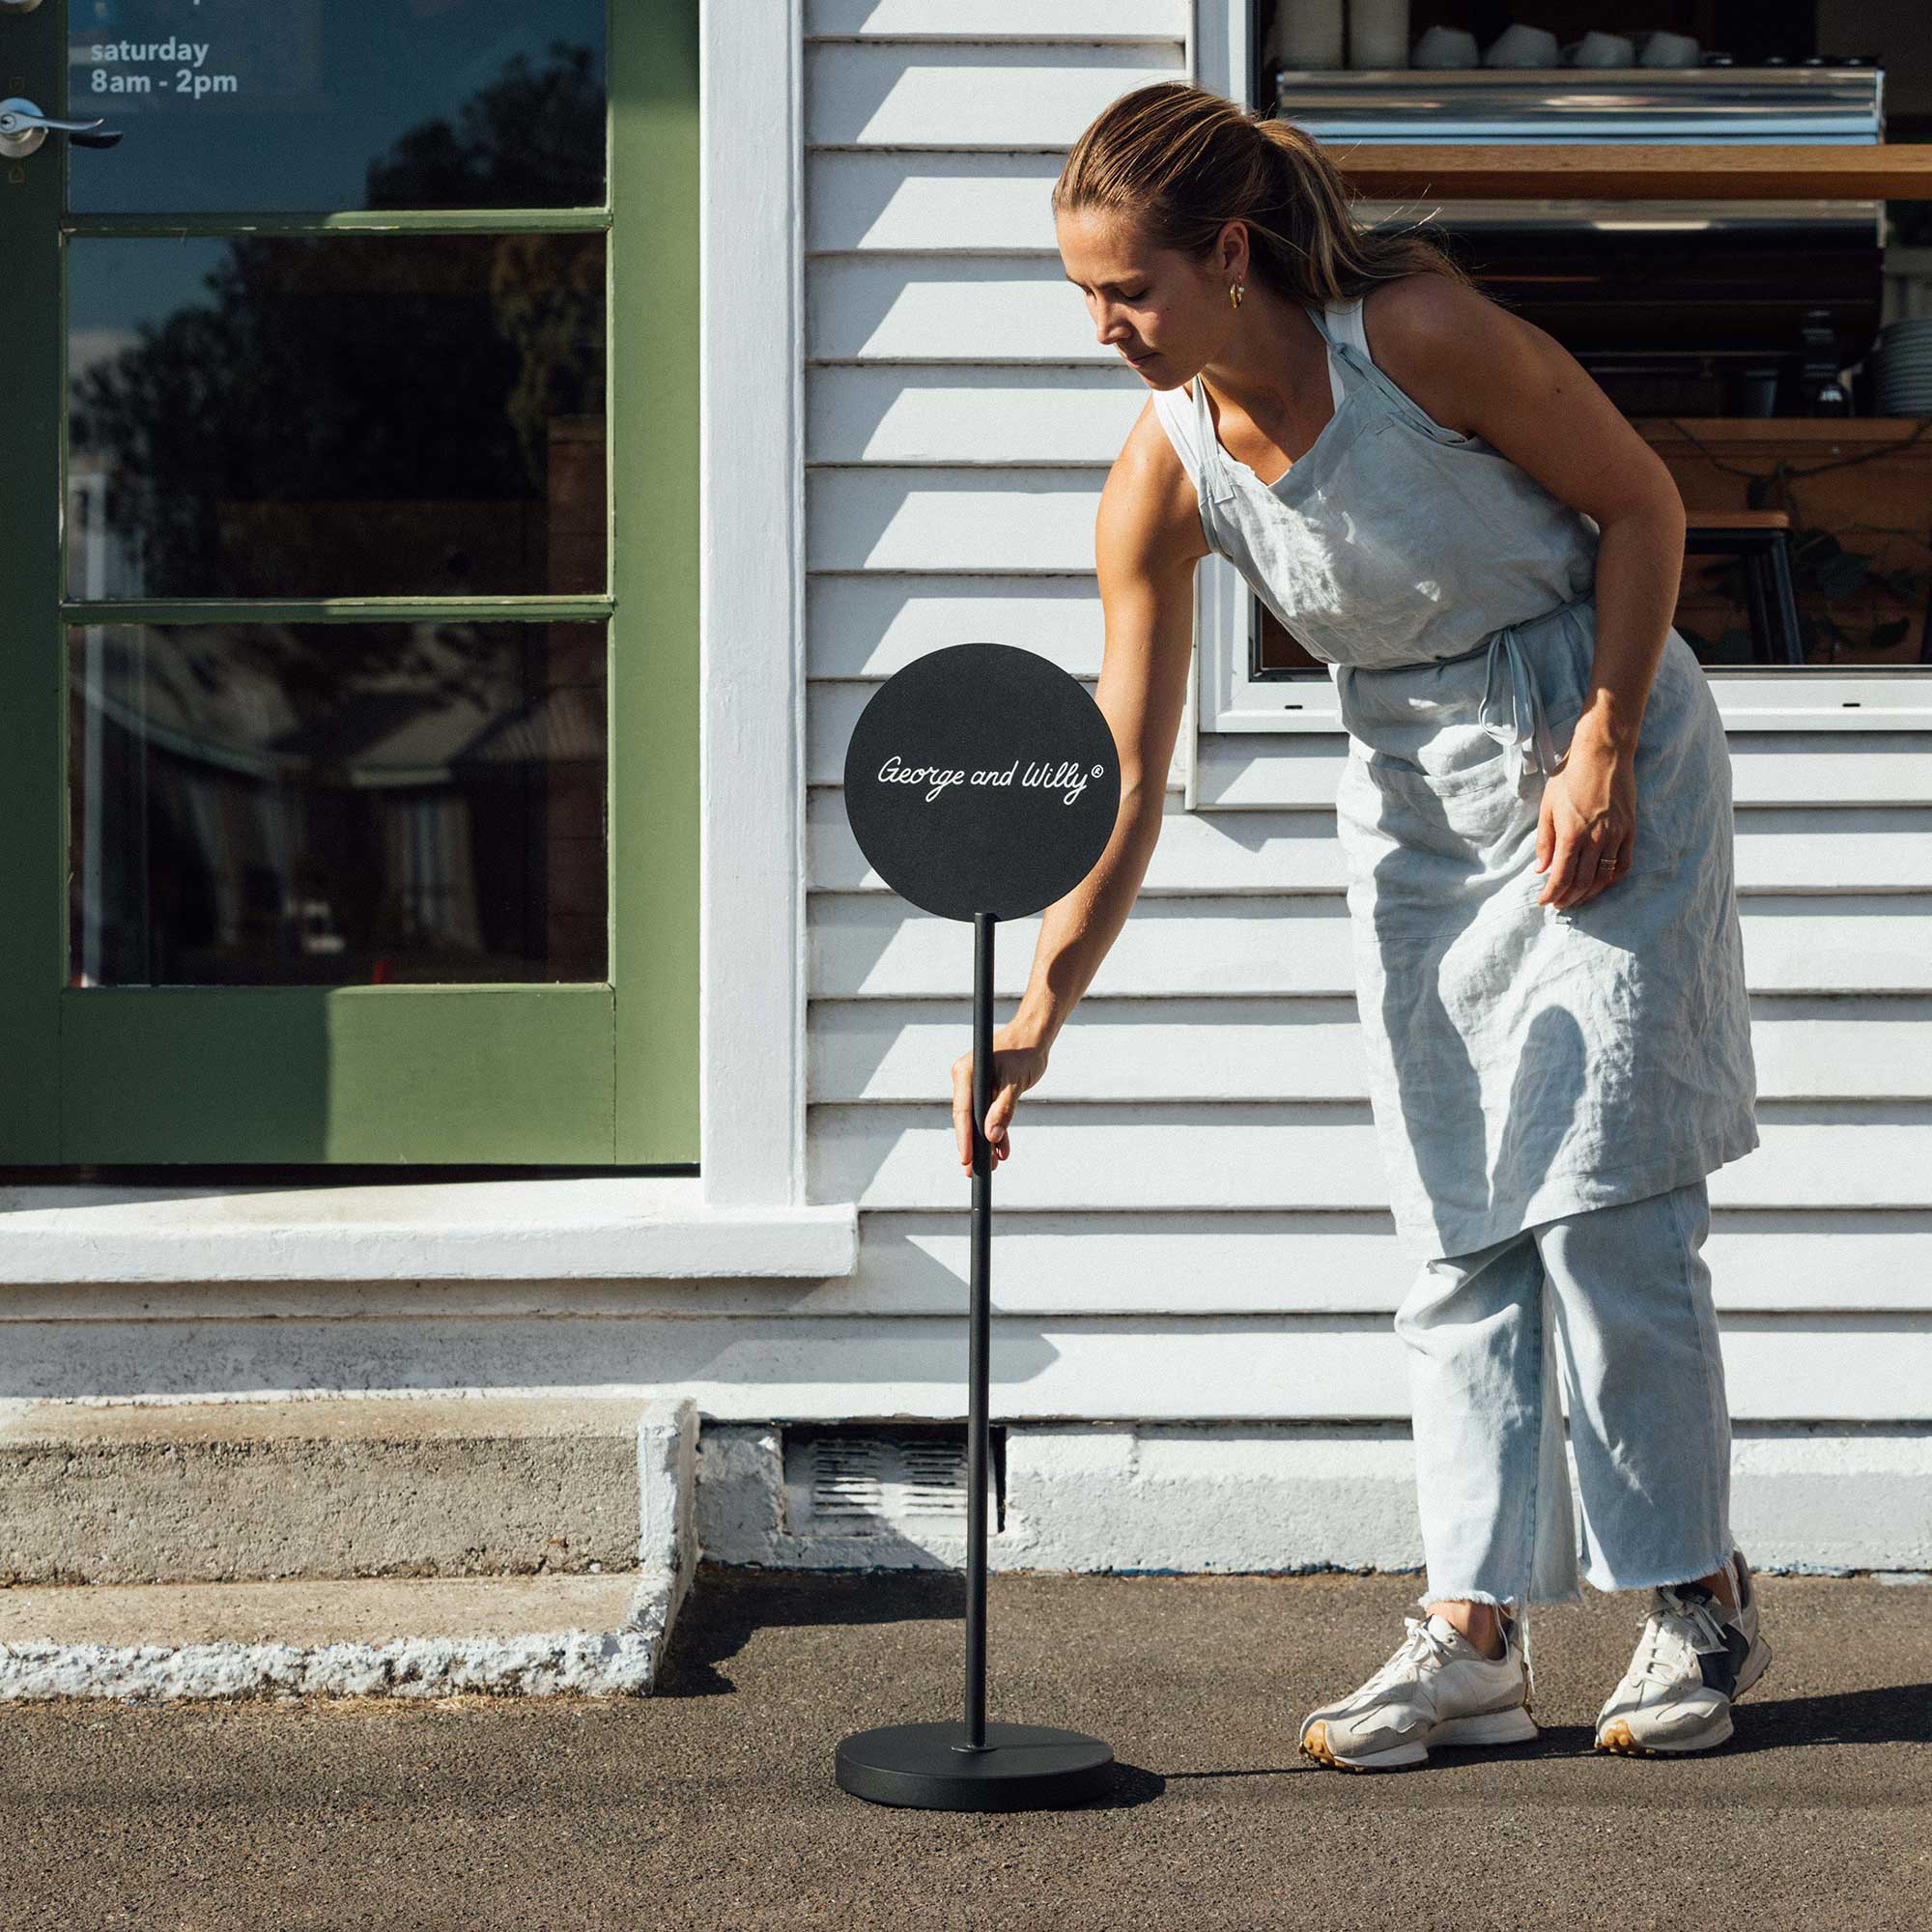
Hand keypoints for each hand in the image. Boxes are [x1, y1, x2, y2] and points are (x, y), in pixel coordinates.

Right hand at [952, 1025, 1052, 1172]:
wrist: (1035, 1035)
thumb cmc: (1025, 1052)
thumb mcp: (1015, 1083)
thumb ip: (1003, 1109)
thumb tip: (991, 1137)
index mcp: (966, 1072)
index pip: (963, 1111)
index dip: (964, 1138)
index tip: (966, 1159)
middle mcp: (966, 1078)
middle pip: (967, 1118)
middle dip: (972, 1146)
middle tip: (972, 1172)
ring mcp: (975, 1084)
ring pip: (978, 1119)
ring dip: (986, 1142)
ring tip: (991, 1166)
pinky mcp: (986, 1089)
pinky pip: (989, 1114)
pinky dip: (997, 1131)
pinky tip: (1002, 1151)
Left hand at [1536, 723, 1634, 909]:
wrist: (1603, 754)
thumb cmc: (1570, 777)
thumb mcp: (1548, 807)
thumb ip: (1545, 841)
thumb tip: (1541, 869)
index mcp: (1572, 834)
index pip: (1561, 876)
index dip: (1552, 893)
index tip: (1544, 902)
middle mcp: (1596, 839)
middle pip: (1583, 882)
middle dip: (1569, 898)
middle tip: (1559, 904)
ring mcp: (1616, 835)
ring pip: (1603, 877)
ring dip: (1589, 893)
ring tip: (1576, 899)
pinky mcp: (1630, 830)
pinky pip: (1624, 864)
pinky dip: (1612, 880)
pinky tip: (1602, 884)